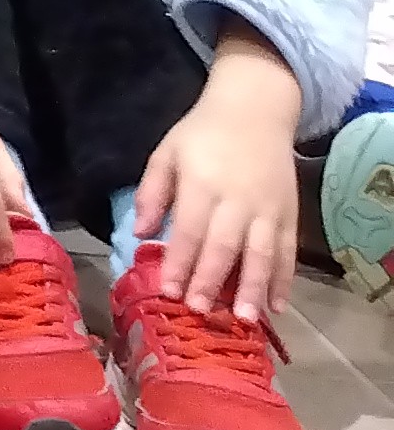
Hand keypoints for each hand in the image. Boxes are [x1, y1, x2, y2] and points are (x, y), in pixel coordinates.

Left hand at [138, 32, 304, 319]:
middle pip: (224, 246)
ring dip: (251, 288)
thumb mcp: (166, 153)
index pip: (188, 230)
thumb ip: (152, 193)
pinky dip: (283, 280)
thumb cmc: (202, 134)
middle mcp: (237, 200)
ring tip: (243, 319)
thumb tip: (139, 233)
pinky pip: (287, 252)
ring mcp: (268, 209)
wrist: (255, 110)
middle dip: (211, 282)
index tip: (169, 293)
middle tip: (200, 313)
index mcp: (201, 184)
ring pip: (261, 254)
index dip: (179, 263)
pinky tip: (277, 306)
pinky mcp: (290, 215)